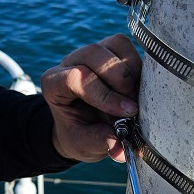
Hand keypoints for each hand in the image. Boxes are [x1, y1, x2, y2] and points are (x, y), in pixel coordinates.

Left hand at [41, 34, 140, 162]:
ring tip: (137, 96)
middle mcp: (71, 62)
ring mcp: (91, 53)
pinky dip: (138, 66)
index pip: (76, 78)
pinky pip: (128, 47)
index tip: (126, 112)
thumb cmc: (80, 133)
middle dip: (119, 79)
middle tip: (134, 105)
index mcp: (54, 83)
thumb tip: (119, 148)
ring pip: (114, 44)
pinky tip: (139, 87)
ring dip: (131, 71)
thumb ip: (100, 143)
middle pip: (94, 53)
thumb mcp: (85, 144)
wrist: (84, 125)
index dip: (103, 94)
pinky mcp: (110, 49)